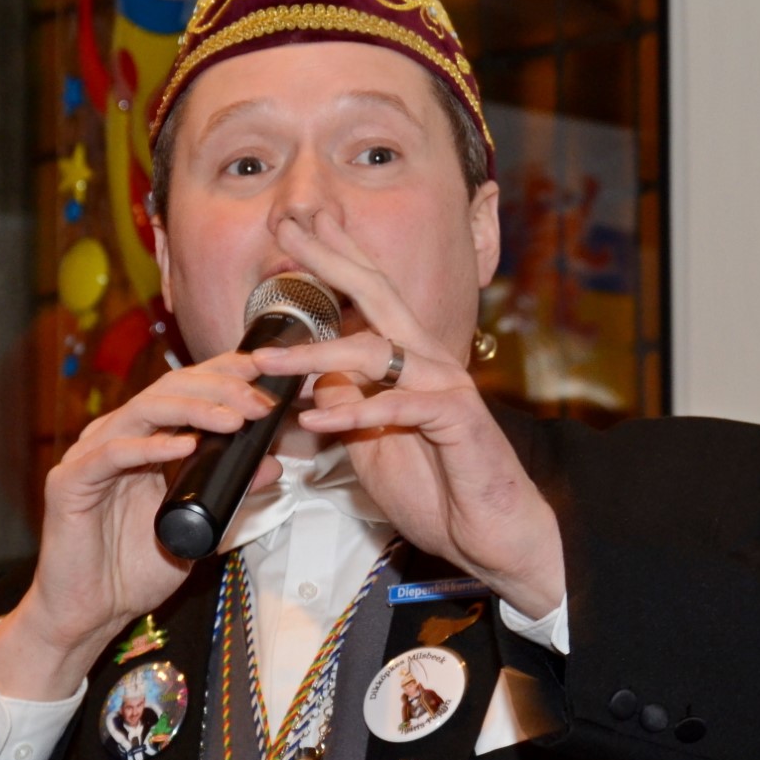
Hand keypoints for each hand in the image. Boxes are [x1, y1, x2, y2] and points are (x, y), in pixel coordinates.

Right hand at [0, 354, 278, 699]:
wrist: (90, 614)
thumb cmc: (135, 570)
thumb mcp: (200, 526)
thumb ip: (231, 494)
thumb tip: (273, 465)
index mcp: (143, 439)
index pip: (184, 389)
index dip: (223, 374)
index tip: (265, 373)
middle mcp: (115, 437)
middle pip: (168, 390)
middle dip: (219, 389)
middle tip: (259, 401)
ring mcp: (90, 455)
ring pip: (144, 410)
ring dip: (194, 409)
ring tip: (233, 419)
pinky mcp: (71, 481)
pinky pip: (113, 453)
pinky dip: (151, 446)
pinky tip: (185, 446)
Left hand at [251, 212, 564, 618]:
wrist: (491, 534)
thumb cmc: (437, 488)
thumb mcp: (372, 440)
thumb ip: (348, 402)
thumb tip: (314, 376)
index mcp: (409, 359)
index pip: (369, 296)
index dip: (337, 256)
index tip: (302, 224)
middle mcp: (428, 360)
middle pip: (376, 295)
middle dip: (330, 258)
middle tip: (290, 226)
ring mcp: (444, 385)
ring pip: (373, 353)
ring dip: (314, 355)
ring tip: (268, 361)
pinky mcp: (456, 419)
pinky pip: (396, 406)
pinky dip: (352, 411)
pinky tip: (314, 418)